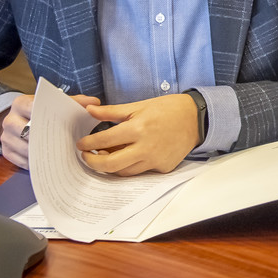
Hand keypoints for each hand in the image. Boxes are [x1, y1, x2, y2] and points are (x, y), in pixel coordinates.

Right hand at [0, 92, 100, 168]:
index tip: (64, 122)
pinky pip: (23, 162)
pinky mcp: (6, 153)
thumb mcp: (53, 103)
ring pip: (26, 149)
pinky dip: (38, 164)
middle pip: (28, 132)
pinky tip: (52, 164)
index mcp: (20, 104)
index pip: (33, 108)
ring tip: (62, 156)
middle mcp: (9, 121)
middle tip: (67, 144)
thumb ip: (73, 101)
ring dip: (44, 154)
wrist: (16, 120)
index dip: (49, 115)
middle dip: (48, 139)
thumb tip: (93, 102)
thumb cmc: (40, 112)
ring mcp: (6, 138)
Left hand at [75, 94, 199, 175]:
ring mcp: (155, 160)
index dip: (88, 143)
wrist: (196, 119)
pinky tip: (127, 156)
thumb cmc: (168, 109)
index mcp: (138, 128)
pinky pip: (140, 171)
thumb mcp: (139, 105)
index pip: (105, 140)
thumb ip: (112, 111)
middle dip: (93, 162)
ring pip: (124, 172)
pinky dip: (130, 166)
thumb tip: (90, 110)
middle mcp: (146, 147)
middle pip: (111, 164)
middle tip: (86, 157)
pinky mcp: (163, 167)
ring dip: (110, 166)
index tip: (81, 144)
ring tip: (105, 155)